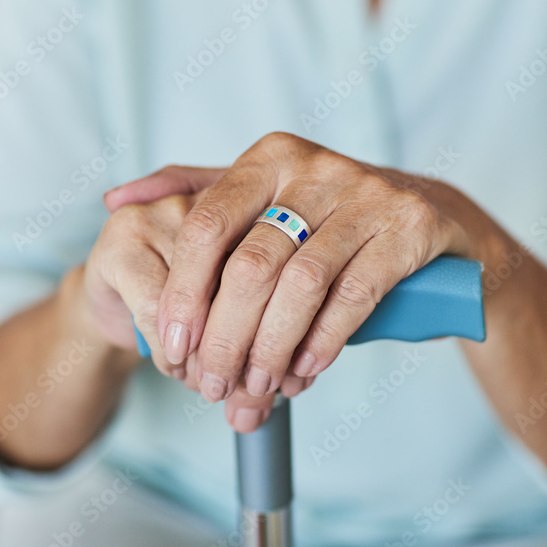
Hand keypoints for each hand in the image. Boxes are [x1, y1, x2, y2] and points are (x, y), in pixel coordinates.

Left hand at [110, 133, 492, 417]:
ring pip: (301, 284)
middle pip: (251, 264)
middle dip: (225, 337)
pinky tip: (302, 371)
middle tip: (212, 386)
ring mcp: (367, 194)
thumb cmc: (330, 218)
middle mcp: (315, 167)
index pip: (208, 224)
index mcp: (269, 158)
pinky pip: (355, 295)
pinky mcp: (409, 226)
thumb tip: (114, 199)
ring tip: (257, 389)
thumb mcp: (265, 195)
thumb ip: (194, 194)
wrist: (431, 218)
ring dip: (271, 348)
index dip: (184, 292)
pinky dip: (322, 341)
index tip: (171, 346)